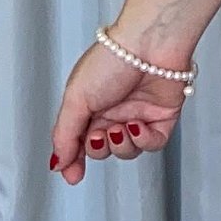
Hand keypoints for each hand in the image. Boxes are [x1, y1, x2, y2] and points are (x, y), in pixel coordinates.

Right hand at [49, 34, 190, 181]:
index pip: (79, 140)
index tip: (72, 174)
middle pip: (103, 149)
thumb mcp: (76, 99)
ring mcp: (138, 115)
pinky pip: (152, 144)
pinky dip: (143, 140)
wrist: (148, 46)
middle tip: (98, 134)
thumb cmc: (111, 61)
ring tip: (120, 127)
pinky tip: (137, 125)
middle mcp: (113, 111)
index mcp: (90, 105)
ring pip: (127, 151)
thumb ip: (65, 134)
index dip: (75, 160)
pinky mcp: (162, 118)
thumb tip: (58, 163)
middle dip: (98, 148)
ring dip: (122, 145)